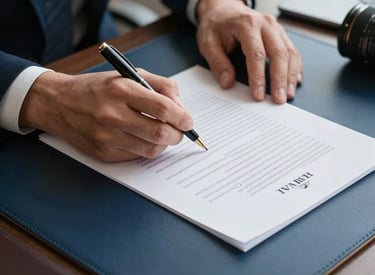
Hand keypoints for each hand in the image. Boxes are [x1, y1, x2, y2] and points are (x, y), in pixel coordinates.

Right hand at [19, 70, 193, 161]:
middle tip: (180, 132)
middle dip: (178, 135)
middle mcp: (113, 114)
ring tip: (163, 135)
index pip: (163, 108)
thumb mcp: (128, 75)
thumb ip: (160, 86)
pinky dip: (146, 149)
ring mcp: (106, 137)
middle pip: (160, 133)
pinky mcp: (103, 153)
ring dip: (164, 144)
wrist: (59, 103)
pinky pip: (136, 156)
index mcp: (121, 90)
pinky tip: (143, 139)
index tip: (188, 121)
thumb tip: (181, 108)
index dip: (182, 117)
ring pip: (151, 149)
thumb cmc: (97, 88)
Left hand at [196, 0, 302, 103]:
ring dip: (290, 75)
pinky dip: (295, 67)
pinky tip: (294, 81)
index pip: (256, 54)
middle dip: (280, 79)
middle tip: (279, 99)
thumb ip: (217, 63)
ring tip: (288, 94)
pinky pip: (292, 51)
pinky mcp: (280, 34)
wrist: (223, 9)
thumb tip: (227, 83)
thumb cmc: (216, 26)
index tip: (257, 95)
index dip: (258, 76)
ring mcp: (275, 28)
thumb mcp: (207, 43)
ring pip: (290, 52)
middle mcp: (265, 24)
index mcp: (246, 24)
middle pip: (278, 53)